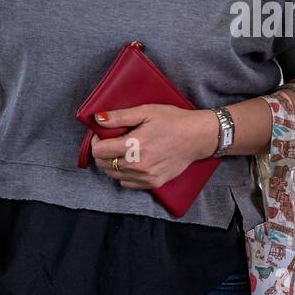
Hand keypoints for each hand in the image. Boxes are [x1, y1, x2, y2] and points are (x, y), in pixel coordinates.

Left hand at [91, 104, 219, 190]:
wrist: (197, 137)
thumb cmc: (173, 121)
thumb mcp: (146, 111)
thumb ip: (120, 117)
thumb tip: (98, 119)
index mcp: (133, 145)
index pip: (99, 151)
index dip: (96, 141)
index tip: (102, 134)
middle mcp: (138, 165)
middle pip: (104, 164)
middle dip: (102, 152)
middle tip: (112, 141)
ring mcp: (146, 177)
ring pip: (113, 175)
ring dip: (112, 164)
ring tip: (122, 151)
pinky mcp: (153, 183)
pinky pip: (127, 183)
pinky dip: (124, 174)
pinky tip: (132, 162)